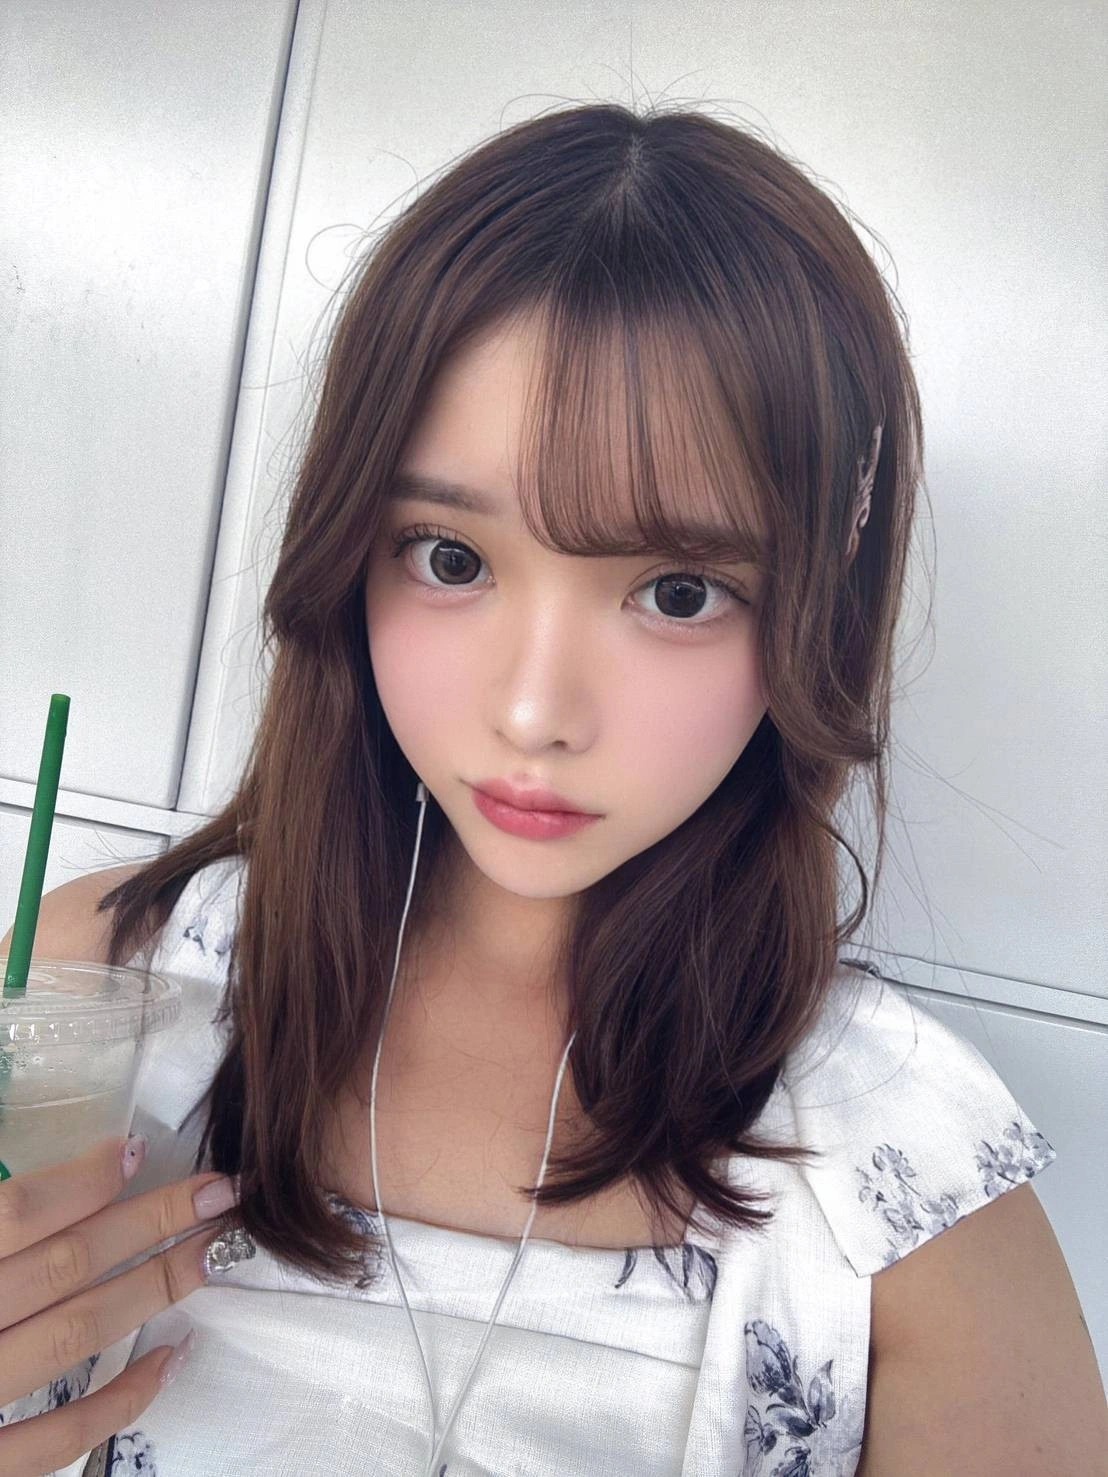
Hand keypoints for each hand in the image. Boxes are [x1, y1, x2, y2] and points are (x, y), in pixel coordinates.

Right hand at [0, 1134, 238, 1475]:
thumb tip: (19, 1177)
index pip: (15, 1214)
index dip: (81, 1180)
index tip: (137, 1149)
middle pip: (65, 1266)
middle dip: (153, 1222)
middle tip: (224, 1190)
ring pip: (74, 1335)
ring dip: (153, 1288)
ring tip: (212, 1250)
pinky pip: (58, 1440)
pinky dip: (122, 1399)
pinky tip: (171, 1356)